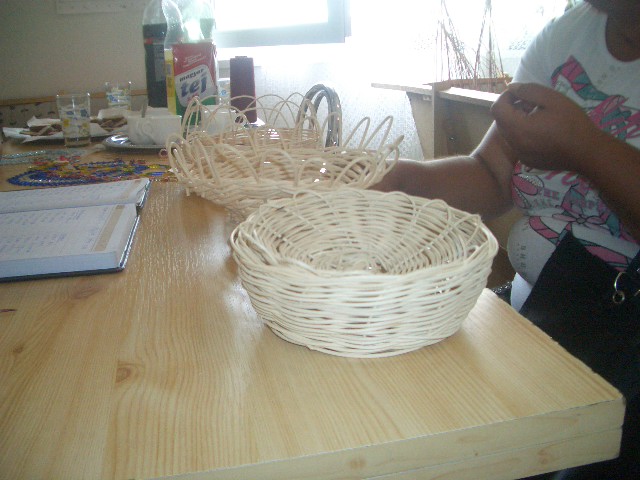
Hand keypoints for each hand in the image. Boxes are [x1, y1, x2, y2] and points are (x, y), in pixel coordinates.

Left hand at [490, 82, 605, 172]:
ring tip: (539, 117)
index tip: (521, 94)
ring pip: (509, 133)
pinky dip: (523, 134)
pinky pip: (517, 144)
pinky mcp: (527, 160)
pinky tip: (542, 132)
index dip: (506, 97)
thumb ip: (528, 91)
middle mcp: (514, 143)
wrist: (587, 152)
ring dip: (517, 121)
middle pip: (501, 121)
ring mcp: (520, 154)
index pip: (497, 108)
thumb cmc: (572, 123)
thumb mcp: (552, 99)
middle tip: (534, 104)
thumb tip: (511, 88)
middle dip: (512, 108)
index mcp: (518, 128)